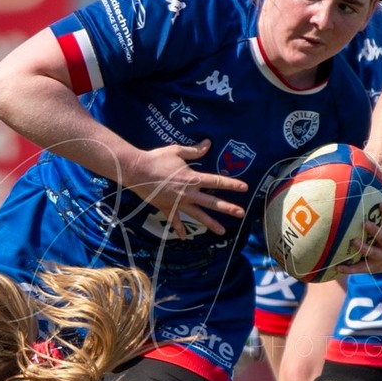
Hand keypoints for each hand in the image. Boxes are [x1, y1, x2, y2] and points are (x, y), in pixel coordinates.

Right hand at [124, 139, 247, 236]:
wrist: (136, 171)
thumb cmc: (157, 159)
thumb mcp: (177, 151)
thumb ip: (194, 151)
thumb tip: (208, 143)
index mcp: (193, 178)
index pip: (217, 182)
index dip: (231, 184)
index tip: (244, 188)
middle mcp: (188, 193)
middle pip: (212, 202)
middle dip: (228, 208)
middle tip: (241, 214)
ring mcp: (178, 203)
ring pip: (198, 215)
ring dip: (211, 224)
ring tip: (222, 231)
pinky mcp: (167, 208)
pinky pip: (175, 221)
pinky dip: (180, 229)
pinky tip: (185, 237)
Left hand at [334, 200, 381, 275]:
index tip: (381, 203)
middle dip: (375, 231)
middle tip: (365, 223)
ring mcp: (381, 257)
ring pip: (372, 253)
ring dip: (363, 248)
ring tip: (353, 241)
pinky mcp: (372, 267)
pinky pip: (360, 268)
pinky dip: (350, 269)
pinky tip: (338, 267)